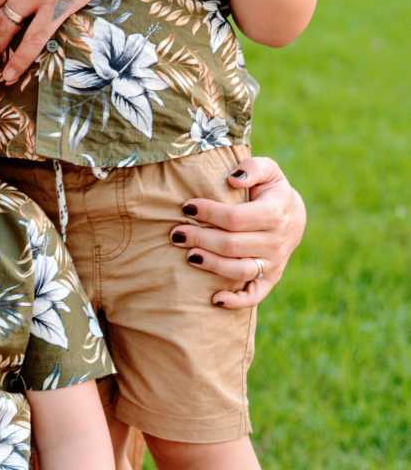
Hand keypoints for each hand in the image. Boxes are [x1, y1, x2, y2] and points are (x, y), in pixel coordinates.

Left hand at [170, 155, 305, 308]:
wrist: (292, 215)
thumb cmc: (270, 189)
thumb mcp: (268, 170)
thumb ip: (253, 168)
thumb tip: (232, 179)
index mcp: (276, 212)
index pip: (236, 218)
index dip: (209, 213)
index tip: (186, 207)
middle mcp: (277, 241)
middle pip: (232, 245)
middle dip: (201, 239)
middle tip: (177, 233)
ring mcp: (274, 263)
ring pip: (239, 270)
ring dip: (211, 265)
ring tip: (189, 256)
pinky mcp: (270, 279)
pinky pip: (255, 295)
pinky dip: (236, 301)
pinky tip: (214, 299)